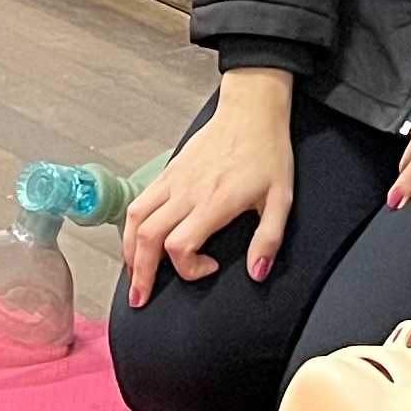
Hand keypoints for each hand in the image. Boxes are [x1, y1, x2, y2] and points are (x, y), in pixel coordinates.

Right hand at [123, 71, 298, 306]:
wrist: (251, 112)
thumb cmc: (267, 153)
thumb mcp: (281, 199)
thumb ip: (269, 239)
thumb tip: (257, 272)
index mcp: (213, 202)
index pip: (180, 246)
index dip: (189, 269)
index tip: (210, 268)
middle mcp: (186, 192)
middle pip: (148, 237)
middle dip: (141, 273)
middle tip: (140, 299)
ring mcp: (173, 180)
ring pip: (135, 219)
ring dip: (129, 251)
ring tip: (133, 274)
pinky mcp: (168, 171)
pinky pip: (139, 201)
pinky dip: (131, 226)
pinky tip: (137, 240)